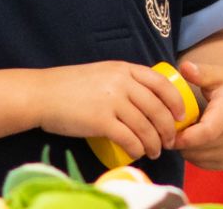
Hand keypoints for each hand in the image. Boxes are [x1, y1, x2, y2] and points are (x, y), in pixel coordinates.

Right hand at [33, 61, 185, 161]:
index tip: (180, 115)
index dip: (176, 101)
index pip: (161, 83)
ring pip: (146, 126)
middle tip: (169, 141)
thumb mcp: (101, 73)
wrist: (41, 94)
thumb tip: (147, 98)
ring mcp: (111, 101)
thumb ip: (122, 80)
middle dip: (168, 129)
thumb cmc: (70, 86)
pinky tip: (139, 153)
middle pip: (157, 108)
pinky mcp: (100, 121)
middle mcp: (121, 82)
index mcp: (123, 68)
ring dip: (155, 143)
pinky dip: (138, 149)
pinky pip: (129, 138)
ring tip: (155, 152)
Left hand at [173, 59, 222, 169]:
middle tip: (167, 124)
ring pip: (196, 157)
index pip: (207, 132)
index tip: (168, 128)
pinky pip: (201, 163)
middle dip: (178, 139)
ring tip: (181, 128)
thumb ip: (201, 72)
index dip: (184, 135)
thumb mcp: (220, 74)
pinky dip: (191, 153)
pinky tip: (191, 137)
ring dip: (184, 146)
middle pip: (197, 147)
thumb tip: (184, 67)